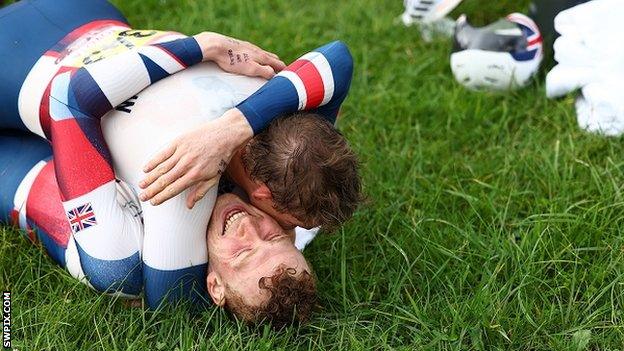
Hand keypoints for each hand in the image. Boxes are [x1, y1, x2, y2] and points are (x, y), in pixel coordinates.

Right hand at [138, 109, 252, 208]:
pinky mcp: (179, 142)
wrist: (225, 135)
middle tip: (143, 197)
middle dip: (152, 190)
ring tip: (141, 185)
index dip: (162, 197)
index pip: (174, 189)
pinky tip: (145, 168)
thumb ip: (200, 192)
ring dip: (150, 178)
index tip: (154, 202)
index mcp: (196, 175)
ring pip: (162, 168)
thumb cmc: (221, 157)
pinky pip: (163, 153)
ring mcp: (182, 153)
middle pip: (165, 180)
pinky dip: (153, 161)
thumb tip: (189, 205)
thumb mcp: (214, 178)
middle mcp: (187, 165)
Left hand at [194, 32, 285, 78]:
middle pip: (272, 57)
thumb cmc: (232, 59)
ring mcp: (248, 47)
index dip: (284, 70)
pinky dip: (258, 58)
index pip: (278, 63)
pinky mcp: (239, 46)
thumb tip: (275, 75)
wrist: (215, 45)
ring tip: (270, 66)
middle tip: (282, 72)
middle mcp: (257, 50)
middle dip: (278, 64)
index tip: (289, 76)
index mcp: (261, 56)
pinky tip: (253, 60)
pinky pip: (253, 52)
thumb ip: (264, 71)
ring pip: (262, 54)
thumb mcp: (250, 69)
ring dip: (268, 60)